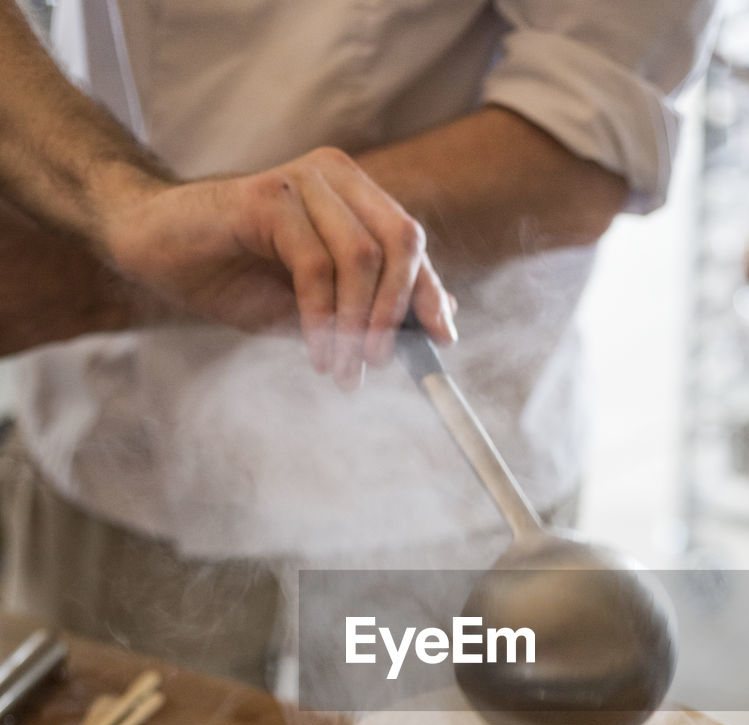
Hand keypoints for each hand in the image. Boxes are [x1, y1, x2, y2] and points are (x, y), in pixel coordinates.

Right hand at [99, 148, 456, 387]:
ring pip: (361, 257)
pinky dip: (322, 318)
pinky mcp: (267, 196)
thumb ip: (365, 306)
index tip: (442, 341)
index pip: (409, 240)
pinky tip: (316, 352)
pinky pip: (316, 265)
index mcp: (351, 194)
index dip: (428, 292)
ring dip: (357, 325)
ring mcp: (301, 180)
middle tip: (379, 363)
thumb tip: (434, 323)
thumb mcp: (311, 303)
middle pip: (400, 240)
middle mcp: (333, 176)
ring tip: (343, 371)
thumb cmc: (232, 275)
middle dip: (397, 311)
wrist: (153, 247)